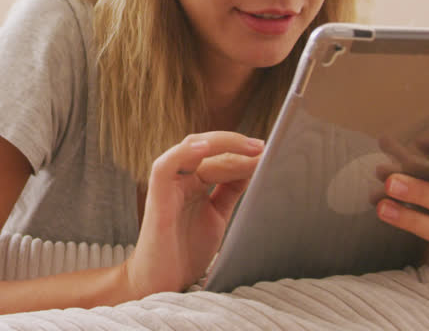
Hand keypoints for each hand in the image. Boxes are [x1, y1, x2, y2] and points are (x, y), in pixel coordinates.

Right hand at [121, 132, 263, 296]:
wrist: (161, 284)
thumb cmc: (185, 253)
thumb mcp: (216, 216)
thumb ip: (229, 192)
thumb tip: (253, 168)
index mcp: (194, 183)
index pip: (220, 158)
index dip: (244, 154)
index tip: (270, 154)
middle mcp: (181, 179)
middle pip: (209, 148)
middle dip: (238, 145)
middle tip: (265, 149)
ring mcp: (169, 185)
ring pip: (191, 148)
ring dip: (222, 143)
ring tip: (252, 148)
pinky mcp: (157, 195)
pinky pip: (166, 166)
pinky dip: (184, 153)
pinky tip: (206, 148)